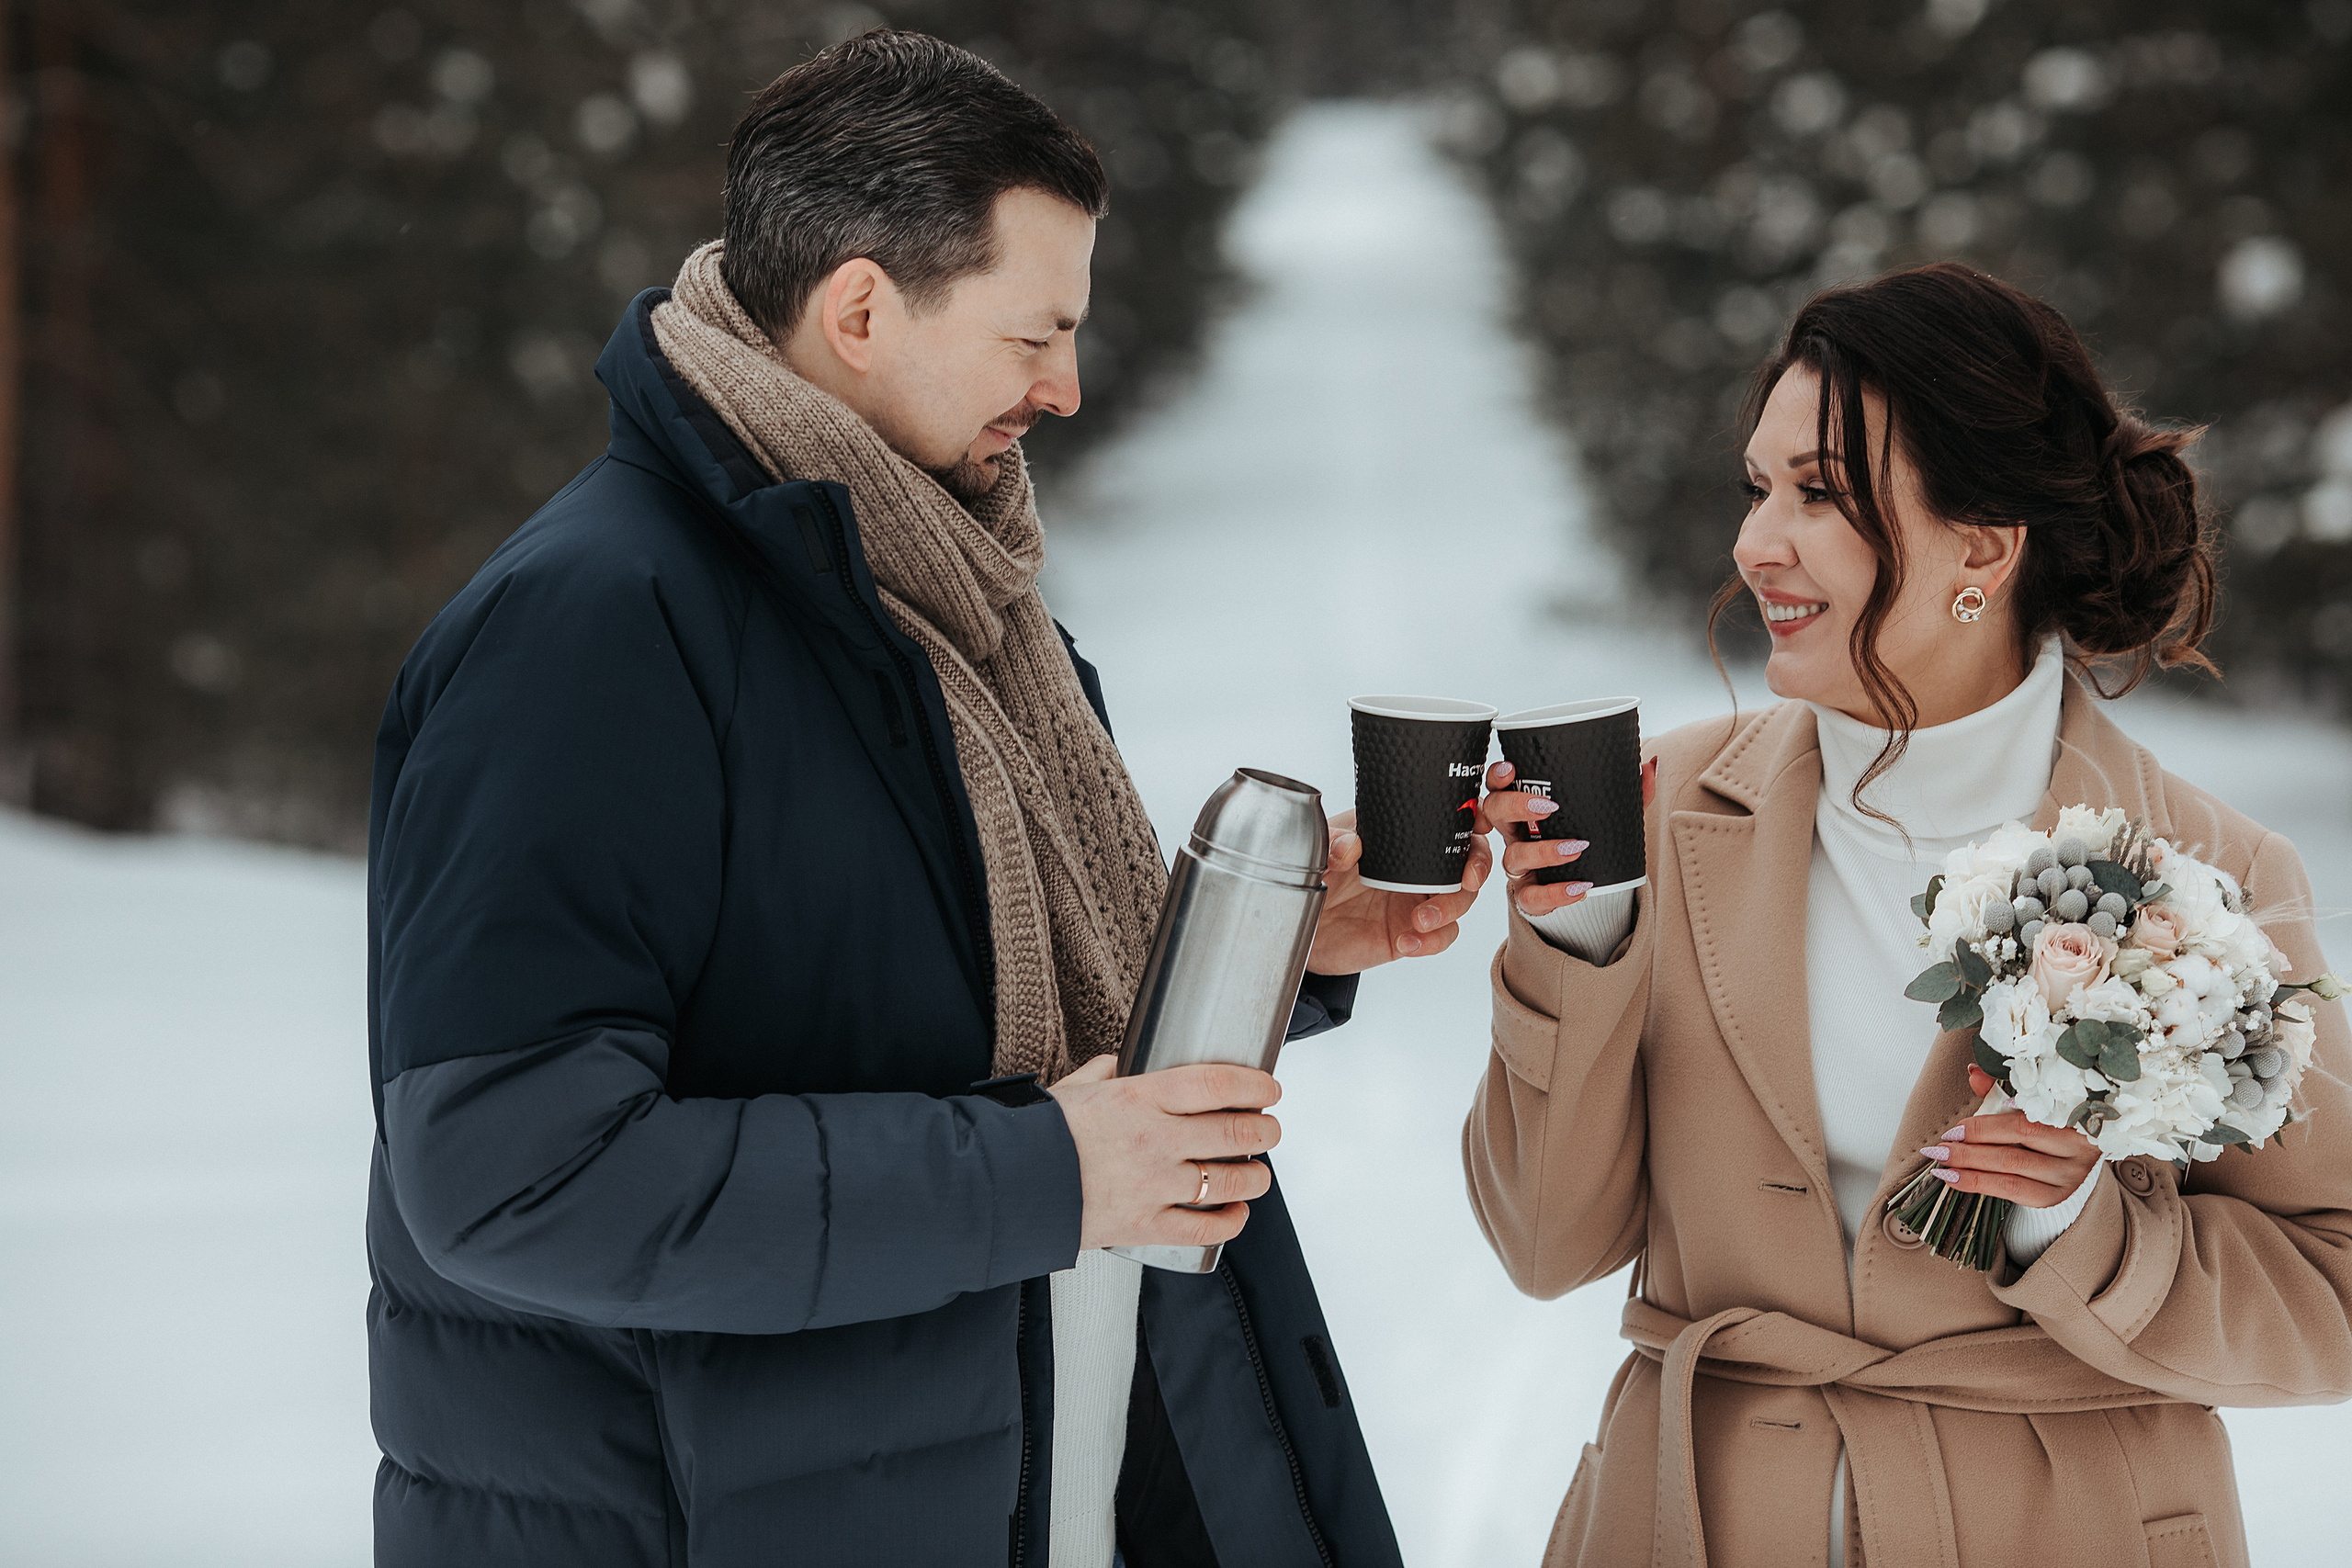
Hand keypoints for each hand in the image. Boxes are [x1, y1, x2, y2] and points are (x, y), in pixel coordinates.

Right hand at [1046, 1055, 1280, 1250]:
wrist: (1004, 1185)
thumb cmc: (1035, 1134)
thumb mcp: (1071, 1088)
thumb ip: (1102, 1073)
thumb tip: (1118, 1063)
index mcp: (1138, 1097)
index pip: (1215, 1083)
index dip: (1253, 1084)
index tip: (1269, 1088)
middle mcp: (1154, 1139)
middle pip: (1234, 1131)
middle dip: (1264, 1130)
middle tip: (1270, 1129)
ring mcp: (1153, 1185)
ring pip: (1228, 1181)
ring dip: (1255, 1176)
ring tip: (1259, 1172)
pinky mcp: (1144, 1226)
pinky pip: (1203, 1228)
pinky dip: (1230, 1221)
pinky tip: (1237, 1213)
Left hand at [1306, 806, 1489, 973]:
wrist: (1297, 927)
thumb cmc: (1310, 877)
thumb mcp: (1314, 853)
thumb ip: (1329, 844)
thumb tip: (1351, 846)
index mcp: (1398, 833)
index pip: (1445, 820)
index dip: (1473, 819)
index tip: (1479, 825)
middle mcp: (1415, 865)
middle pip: (1467, 860)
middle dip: (1476, 868)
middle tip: (1464, 881)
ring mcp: (1415, 899)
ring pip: (1460, 900)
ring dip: (1450, 910)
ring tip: (1420, 921)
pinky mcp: (1411, 932)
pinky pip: (1440, 936)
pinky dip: (1433, 941)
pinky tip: (1408, 942)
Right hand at [1480, 757, 1656, 918]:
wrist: (1591, 887)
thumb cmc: (1588, 840)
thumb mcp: (1607, 816)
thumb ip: (1629, 792)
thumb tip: (1650, 766)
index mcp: (1526, 807)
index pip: (1500, 785)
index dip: (1498, 776)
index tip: (1512, 770)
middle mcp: (1516, 833)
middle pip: (1494, 813)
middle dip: (1514, 806)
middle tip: (1548, 806)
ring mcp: (1520, 865)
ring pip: (1513, 856)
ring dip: (1543, 851)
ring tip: (1577, 848)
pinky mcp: (1529, 895)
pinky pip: (1531, 897)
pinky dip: (1556, 893)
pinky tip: (1581, 887)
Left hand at [1919, 1063, 2101, 1206]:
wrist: (2070, 1156)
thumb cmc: (2046, 1123)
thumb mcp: (2026, 1104)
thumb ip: (2000, 1091)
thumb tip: (1973, 1072)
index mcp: (2072, 1118)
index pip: (2022, 1124)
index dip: (1984, 1128)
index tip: (1955, 1129)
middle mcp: (2076, 1149)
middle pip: (2015, 1152)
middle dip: (1970, 1151)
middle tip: (1940, 1149)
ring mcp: (2070, 1176)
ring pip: (2012, 1172)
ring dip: (1971, 1168)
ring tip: (1943, 1164)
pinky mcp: (2058, 1196)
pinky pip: (2015, 1192)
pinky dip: (1980, 1185)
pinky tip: (1956, 1180)